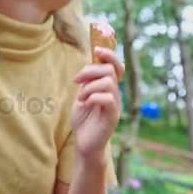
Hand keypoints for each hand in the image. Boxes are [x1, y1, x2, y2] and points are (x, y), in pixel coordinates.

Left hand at [71, 47, 124, 162]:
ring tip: (81, 97)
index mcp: (108, 88)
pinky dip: (93, 97)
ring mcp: (115, 105)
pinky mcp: (112, 116)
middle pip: (110, 70)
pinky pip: (108, 99)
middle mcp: (115, 94)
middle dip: (90, 70)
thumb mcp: (82, 96)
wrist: (84, 143)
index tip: (96, 50)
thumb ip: (87, 82)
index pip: (116, 66)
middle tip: (76, 80)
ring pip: (108, 82)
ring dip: (89, 87)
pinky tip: (85, 104)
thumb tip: (88, 65)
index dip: (109, 54)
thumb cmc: (84, 120)